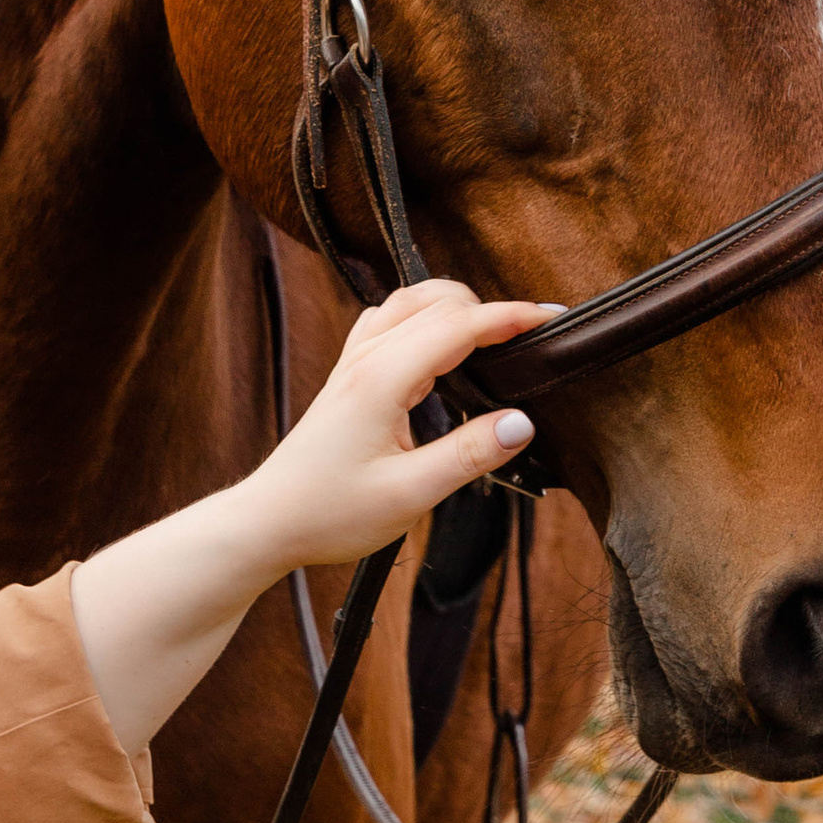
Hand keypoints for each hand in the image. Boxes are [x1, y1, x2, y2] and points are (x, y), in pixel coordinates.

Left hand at [68, 278, 556, 758]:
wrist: (268, 522)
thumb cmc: (330, 513)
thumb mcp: (411, 495)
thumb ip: (470, 455)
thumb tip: (521, 423)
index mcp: (384, 378)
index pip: (460, 325)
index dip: (512, 317)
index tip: (554, 319)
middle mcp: (366, 358)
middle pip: (438, 300)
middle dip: (489, 308)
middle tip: (532, 337)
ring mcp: (352, 363)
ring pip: (411, 302)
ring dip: (455, 307)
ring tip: (495, 337)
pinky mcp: (347, 376)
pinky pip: (389, 322)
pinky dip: (425, 319)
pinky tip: (442, 348)